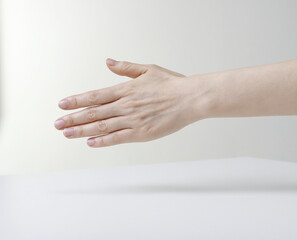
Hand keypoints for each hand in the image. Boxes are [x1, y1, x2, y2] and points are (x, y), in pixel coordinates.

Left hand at [54, 59, 204, 146]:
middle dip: (73, 118)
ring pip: (102, 126)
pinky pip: (118, 138)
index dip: (77, 101)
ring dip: (82, 130)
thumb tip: (108, 62)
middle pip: (94, 112)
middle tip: (57, 124)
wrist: (190, 98)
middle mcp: (126, 105)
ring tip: (67, 133)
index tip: (62, 105)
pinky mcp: (142, 133)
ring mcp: (133, 120)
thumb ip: (126, 68)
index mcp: (126, 89)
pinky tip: (90, 142)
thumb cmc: (172, 84)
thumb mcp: (148, 69)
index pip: (96, 96)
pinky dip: (103, 141)